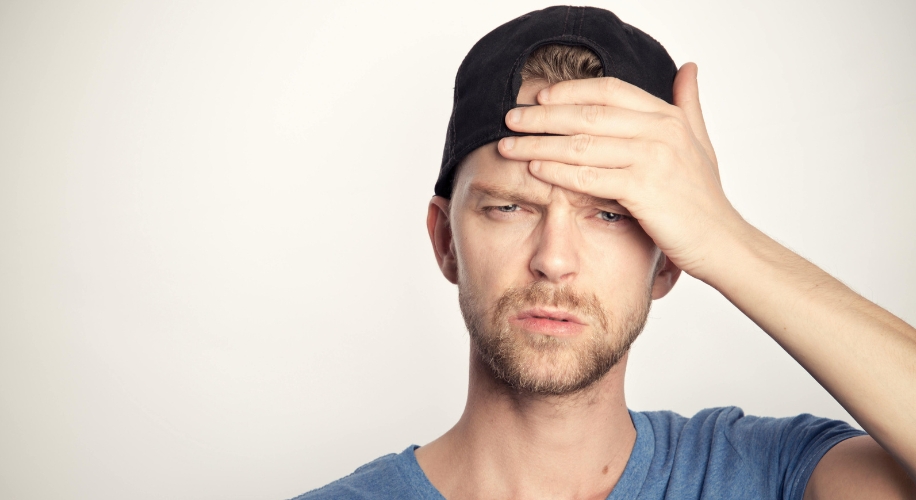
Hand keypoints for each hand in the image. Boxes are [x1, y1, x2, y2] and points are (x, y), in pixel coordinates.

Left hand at [498, 63, 744, 278]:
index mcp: (668, 116)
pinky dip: (557, 171)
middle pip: (587, 114)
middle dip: (542, 116)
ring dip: (539, 143)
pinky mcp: (643, 190)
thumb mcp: (700, 142)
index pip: (608, 90)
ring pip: (581, 144)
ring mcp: (653, 159)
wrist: (722, 241)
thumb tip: (688, 67)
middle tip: (510, 118)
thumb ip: (688, 104)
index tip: (538, 97)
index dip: (569, 91)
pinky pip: (589, 176)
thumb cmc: (704, 197)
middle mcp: (660, 131)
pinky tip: (533, 169)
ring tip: (509, 145)